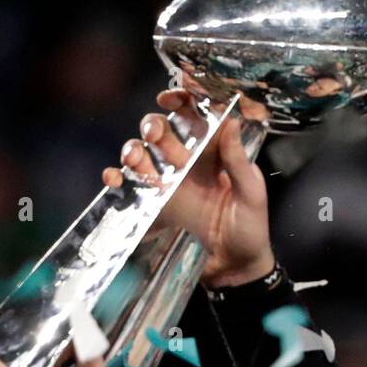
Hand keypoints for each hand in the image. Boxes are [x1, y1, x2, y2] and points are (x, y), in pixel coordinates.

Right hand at [102, 88, 274, 288]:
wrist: (235, 269)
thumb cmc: (251, 231)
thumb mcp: (251, 194)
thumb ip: (238, 161)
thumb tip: (231, 121)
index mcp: (216, 152)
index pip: (197, 116)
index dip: (182, 100)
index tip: (170, 97)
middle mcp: (190, 162)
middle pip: (163, 131)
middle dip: (154, 126)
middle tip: (154, 135)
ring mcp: (171, 182)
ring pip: (144, 153)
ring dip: (134, 149)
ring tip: (135, 159)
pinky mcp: (157, 205)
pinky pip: (133, 185)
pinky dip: (118, 178)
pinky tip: (115, 179)